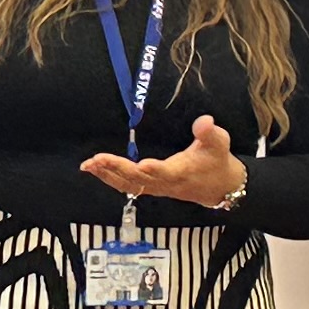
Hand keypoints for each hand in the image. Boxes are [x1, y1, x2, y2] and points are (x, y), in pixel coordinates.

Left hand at [80, 113, 246, 209]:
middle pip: (138, 180)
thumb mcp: (219, 144)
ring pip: (128, 185)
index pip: (167, 172)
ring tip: (88, 165)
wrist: (220, 187)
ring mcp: (156, 187)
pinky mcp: (151, 187)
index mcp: (182, 173)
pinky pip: (126, 186)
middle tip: (97, 159)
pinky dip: (109, 178)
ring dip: (107, 175)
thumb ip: (210, 133)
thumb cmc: (217, 162)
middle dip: (117, 169)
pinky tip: (94, 169)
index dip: (155, 170)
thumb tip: (204, 120)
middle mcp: (165, 183)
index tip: (142, 164)